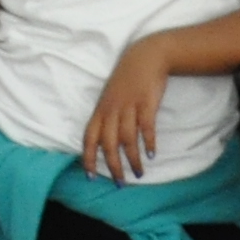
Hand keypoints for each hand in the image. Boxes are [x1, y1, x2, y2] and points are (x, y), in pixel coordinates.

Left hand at [80, 40, 174, 179]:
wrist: (145, 57)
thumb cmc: (126, 80)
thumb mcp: (110, 98)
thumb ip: (106, 118)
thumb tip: (104, 143)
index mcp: (100, 110)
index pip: (89, 137)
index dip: (88, 157)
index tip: (90, 176)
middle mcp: (112, 110)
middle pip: (108, 144)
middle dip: (113, 166)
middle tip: (120, 183)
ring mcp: (129, 106)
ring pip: (127, 139)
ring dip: (133, 159)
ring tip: (138, 173)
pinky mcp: (146, 103)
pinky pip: (146, 127)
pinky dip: (148, 142)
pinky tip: (151, 154)